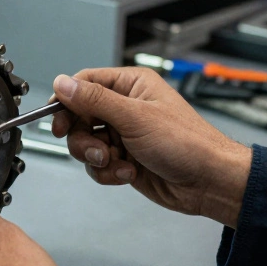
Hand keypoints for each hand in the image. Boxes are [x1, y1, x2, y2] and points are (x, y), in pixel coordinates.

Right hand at [51, 68, 252, 228]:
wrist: (208, 182)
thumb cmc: (186, 143)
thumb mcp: (135, 117)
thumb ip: (94, 100)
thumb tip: (62, 83)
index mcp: (131, 85)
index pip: (84, 83)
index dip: (67, 101)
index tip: (58, 120)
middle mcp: (125, 107)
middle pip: (79, 117)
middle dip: (83, 137)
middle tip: (96, 148)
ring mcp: (124, 134)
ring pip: (86, 143)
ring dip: (96, 157)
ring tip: (117, 162)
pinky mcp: (124, 158)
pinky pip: (98, 164)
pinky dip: (109, 172)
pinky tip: (129, 173)